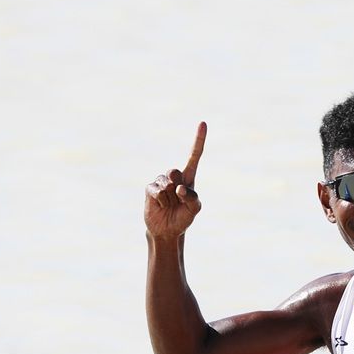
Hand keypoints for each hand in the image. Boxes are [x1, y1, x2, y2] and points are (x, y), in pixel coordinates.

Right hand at [144, 122, 205, 240]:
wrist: (167, 230)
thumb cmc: (183, 218)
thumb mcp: (194, 209)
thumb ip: (192, 198)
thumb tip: (180, 188)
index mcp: (189, 177)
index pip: (194, 156)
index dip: (198, 140)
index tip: (202, 123)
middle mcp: (174, 176)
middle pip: (176, 172)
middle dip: (178, 190)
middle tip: (177, 201)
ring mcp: (161, 181)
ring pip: (167, 184)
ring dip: (170, 199)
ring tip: (169, 205)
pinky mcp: (150, 188)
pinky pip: (158, 191)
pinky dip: (161, 201)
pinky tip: (161, 205)